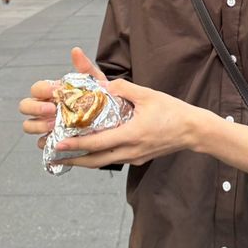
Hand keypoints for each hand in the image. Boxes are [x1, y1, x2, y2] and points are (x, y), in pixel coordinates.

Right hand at [19, 47, 108, 137]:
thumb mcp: (94, 83)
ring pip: (28, 125)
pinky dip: (45, 141)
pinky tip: (58, 139)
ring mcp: (45, 125)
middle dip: (35, 108)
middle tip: (52, 110)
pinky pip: (40, 143)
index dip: (41, 90)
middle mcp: (44, 108)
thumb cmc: (98, 98)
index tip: (54, 91)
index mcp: (51, 93)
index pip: (36, 89)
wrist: (111, 119)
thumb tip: (76, 50)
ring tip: (55, 124)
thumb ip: (84, 67)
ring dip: (38, 125)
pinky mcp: (51, 141)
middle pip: (25, 106)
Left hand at [49, 72, 198, 168]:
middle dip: (73, 158)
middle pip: (96, 161)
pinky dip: (99, 157)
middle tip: (53, 155)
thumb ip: (124, 89)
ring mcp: (135, 157)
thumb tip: (105, 85)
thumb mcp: (148, 95)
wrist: (193, 130)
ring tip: (67, 155)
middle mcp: (131, 151)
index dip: (76, 144)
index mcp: (131, 135)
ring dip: (85, 160)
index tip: (58, 143)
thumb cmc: (172, 111)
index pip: (97, 144)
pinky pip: (114, 159)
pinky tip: (92, 151)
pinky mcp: (140, 157)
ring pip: (104, 162)